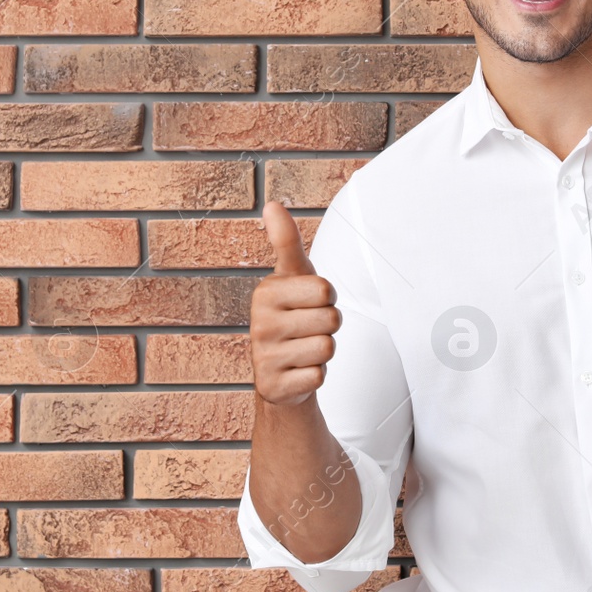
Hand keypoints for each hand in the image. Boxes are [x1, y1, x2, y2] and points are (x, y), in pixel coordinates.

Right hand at [250, 200, 341, 406]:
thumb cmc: (291, 316)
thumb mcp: (291, 277)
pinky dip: (315, 375)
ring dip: (323, 351)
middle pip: (331, 320)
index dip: (327, 298)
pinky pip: (318, 376)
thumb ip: (285, 241)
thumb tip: (273, 205)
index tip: (309, 302)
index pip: (325, 289)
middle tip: (308, 329)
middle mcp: (259, 323)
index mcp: (266, 292)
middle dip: (328, 326)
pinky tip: (298, 371)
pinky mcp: (273, 386)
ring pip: (327, 348)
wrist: (278, 372)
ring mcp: (264, 356)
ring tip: (303, 349)